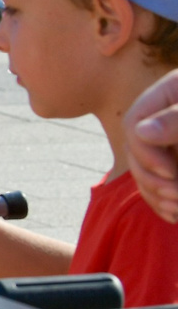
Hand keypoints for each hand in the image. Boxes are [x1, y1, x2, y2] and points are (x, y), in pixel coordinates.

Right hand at [126, 69, 177, 220]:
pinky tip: (173, 214)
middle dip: (151, 178)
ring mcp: (169, 139)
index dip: (147, 152)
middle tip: (176, 196)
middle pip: (134, 150)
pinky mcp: (175, 159)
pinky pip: (156, 182)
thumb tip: (140, 131)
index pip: (135, 124)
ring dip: (156, 194)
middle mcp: (163, 116)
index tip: (172, 173)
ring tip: (176, 210)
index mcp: (168, 93)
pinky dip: (162, 200)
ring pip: (142, 170)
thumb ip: (176, 119)